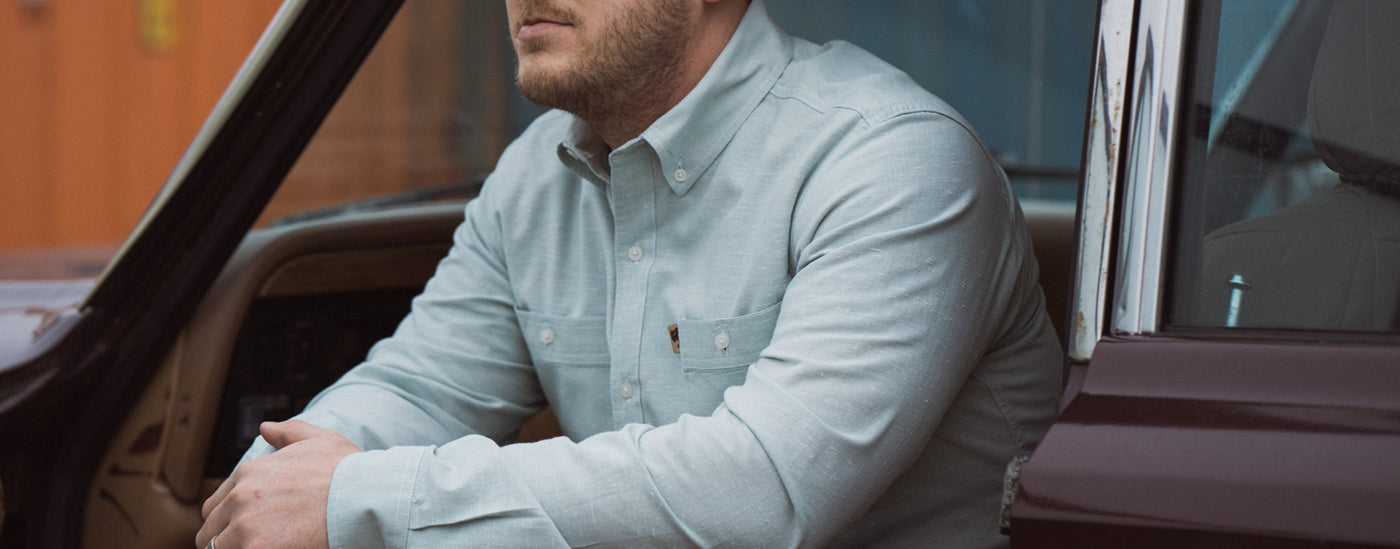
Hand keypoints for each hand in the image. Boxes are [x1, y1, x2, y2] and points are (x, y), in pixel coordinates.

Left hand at [196, 420, 360, 547]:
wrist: (366, 497)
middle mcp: (240, 498)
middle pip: (210, 532)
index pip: (214, 506)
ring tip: (262, 547)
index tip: (245, 529)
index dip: (228, 521)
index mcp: (249, 473)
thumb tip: (266, 427)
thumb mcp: (320, 439)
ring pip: (218, 548)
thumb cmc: (348, 472)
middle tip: (253, 542)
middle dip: (227, 540)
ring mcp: (246, 527)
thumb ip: (288, 433)